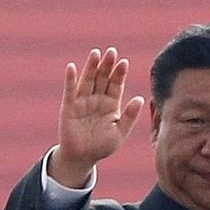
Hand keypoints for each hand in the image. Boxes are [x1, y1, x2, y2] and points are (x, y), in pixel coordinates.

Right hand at [50, 47, 144, 186]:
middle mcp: (97, 99)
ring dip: (91, 67)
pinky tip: (71, 67)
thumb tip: (140, 98)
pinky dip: (70, 79)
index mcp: (111, 104)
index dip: (119, 74)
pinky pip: (70, 91)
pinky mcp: (69, 107)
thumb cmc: (102, 147)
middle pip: (102, 78)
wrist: (82, 158)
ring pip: (87, 80)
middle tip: (112, 51)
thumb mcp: (119, 133)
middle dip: (107, 65)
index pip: (116, 85)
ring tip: (96, 53)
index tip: (124, 62)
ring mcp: (83, 102)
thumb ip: (129, 116)